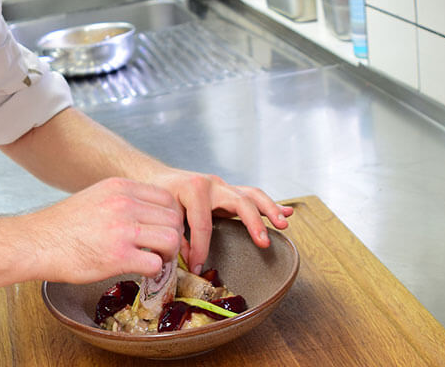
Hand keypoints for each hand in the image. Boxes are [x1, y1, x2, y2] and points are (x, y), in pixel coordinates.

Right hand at [29, 177, 184, 283]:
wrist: (36, 243)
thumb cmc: (62, 225)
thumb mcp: (95, 196)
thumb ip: (121, 200)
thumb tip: (146, 212)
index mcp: (120, 187)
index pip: (167, 198)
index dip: (170, 217)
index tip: (163, 229)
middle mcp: (124, 204)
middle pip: (173, 218)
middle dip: (173, 236)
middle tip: (163, 249)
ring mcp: (123, 230)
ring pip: (171, 239)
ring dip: (167, 254)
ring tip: (155, 260)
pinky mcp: (118, 256)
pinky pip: (155, 263)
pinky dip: (154, 271)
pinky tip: (142, 271)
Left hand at [148, 169, 292, 274]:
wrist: (157, 177)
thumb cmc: (158, 195)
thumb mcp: (161, 214)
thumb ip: (175, 236)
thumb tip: (188, 259)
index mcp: (193, 189)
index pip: (203, 224)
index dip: (201, 249)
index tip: (199, 267)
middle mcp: (212, 184)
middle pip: (238, 201)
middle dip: (252, 222)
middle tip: (263, 242)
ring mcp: (223, 187)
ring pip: (251, 195)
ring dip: (269, 210)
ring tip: (283, 224)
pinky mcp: (229, 192)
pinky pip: (253, 197)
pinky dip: (270, 205)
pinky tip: (286, 213)